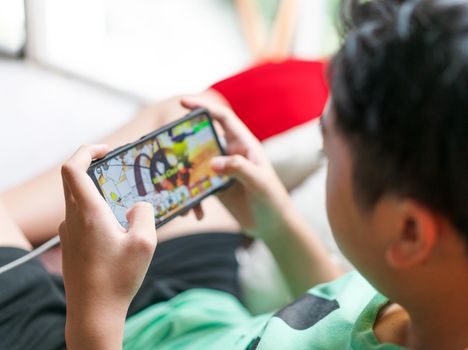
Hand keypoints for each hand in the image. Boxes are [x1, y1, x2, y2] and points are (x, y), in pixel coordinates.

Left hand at [59, 144, 156, 348]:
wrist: (93, 313)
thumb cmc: (118, 279)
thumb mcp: (145, 243)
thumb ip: (144, 214)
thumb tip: (138, 206)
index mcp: (88, 213)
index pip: (73, 168)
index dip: (87, 151)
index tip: (107, 150)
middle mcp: (72, 219)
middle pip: (74, 180)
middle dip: (94, 168)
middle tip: (118, 170)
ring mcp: (68, 233)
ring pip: (78, 201)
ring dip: (99, 194)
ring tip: (125, 207)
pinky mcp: (70, 245)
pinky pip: (81, 219)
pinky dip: (97, 214)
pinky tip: (117, 231)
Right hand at [181, 97, 291, 238]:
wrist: (273, 225)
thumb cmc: (273, 200)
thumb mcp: (259, 182)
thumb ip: (238, 168)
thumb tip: (212, 163)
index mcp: (244, 145)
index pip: (223, 118)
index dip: (204, 108)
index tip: (182, 102)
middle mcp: (231, 154)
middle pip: (202, 140)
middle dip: (183, 143)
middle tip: (166, 147)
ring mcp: (222, 171)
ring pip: (196, 166)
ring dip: (184, 177)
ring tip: (174, 189)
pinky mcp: (216, 188)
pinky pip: (197, 188)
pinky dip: (192, 199)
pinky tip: (194, 214)